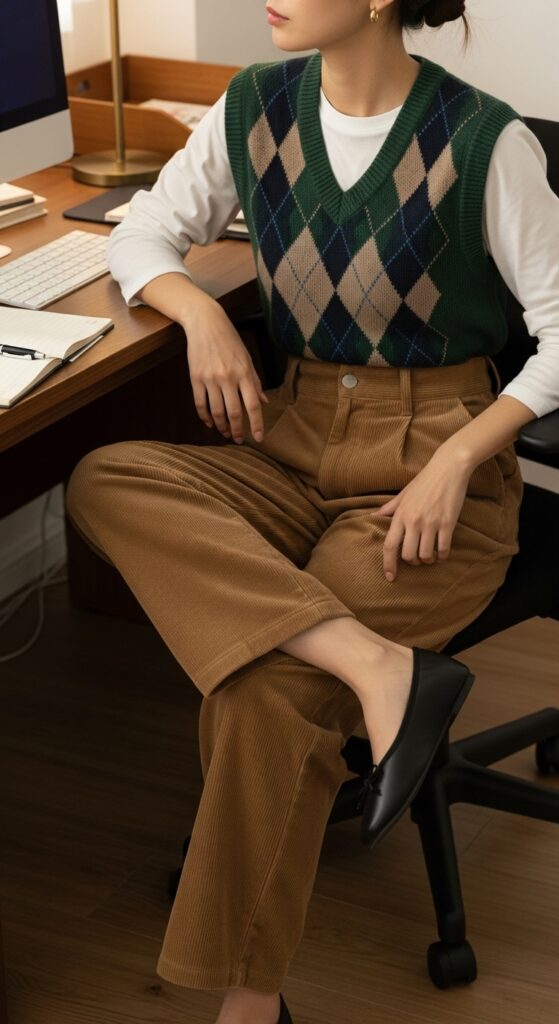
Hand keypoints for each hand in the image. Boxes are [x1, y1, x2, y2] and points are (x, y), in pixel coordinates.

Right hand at [184, 304, 268, 443]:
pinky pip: (200, 403)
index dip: (257, 424)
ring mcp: (211, 379)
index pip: (253, 405)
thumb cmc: (230, 341)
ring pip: (216, 411)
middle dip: (237, 430)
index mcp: (245, 373)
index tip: (258, 437)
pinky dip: (205, 417)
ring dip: (221, 426)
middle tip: (237, 440)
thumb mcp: (247, 358)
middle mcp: (228, 378)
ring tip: (225, 433)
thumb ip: (255, 382)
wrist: (205, 324)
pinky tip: (209, 423)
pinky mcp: (196, 378)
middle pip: (234, 412)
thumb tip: (263, 402)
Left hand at [371, 449, 471, 580]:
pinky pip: (444, 549)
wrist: (448, 469)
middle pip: (408, 555)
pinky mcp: (448, 523)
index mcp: (400, 515)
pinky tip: (442, 553)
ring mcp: (431, 523)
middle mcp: (414, 521)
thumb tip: (372, 517)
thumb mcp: (403, 494)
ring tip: (430, 555)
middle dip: (412, 561)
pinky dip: (442, 556)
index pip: (389, 545)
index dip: (388, 564)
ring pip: (426, 555)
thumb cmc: (424, 481)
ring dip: (428, 560)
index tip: (390, 577)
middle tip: (416, 557)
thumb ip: (388, 509)